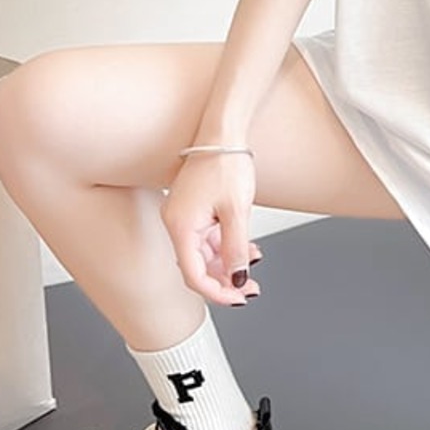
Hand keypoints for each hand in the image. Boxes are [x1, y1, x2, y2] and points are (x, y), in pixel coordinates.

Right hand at [160, 153, 262, 306]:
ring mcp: (185, 215)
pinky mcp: (194, 208)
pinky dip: (226, 244)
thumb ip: (236, 249)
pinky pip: (208, 236)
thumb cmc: (226, 162)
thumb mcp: (237, 211)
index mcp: (180, 225)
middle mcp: (177, 222)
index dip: (216, 291)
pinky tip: (246, 247)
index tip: (237, 298)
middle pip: (198, 265)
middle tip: (249, 289)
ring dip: (228, 261)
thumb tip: (238, 278)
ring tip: (253, 265)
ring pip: (204, 252)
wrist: (225, 131)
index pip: (193, 273)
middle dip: (225, 279)